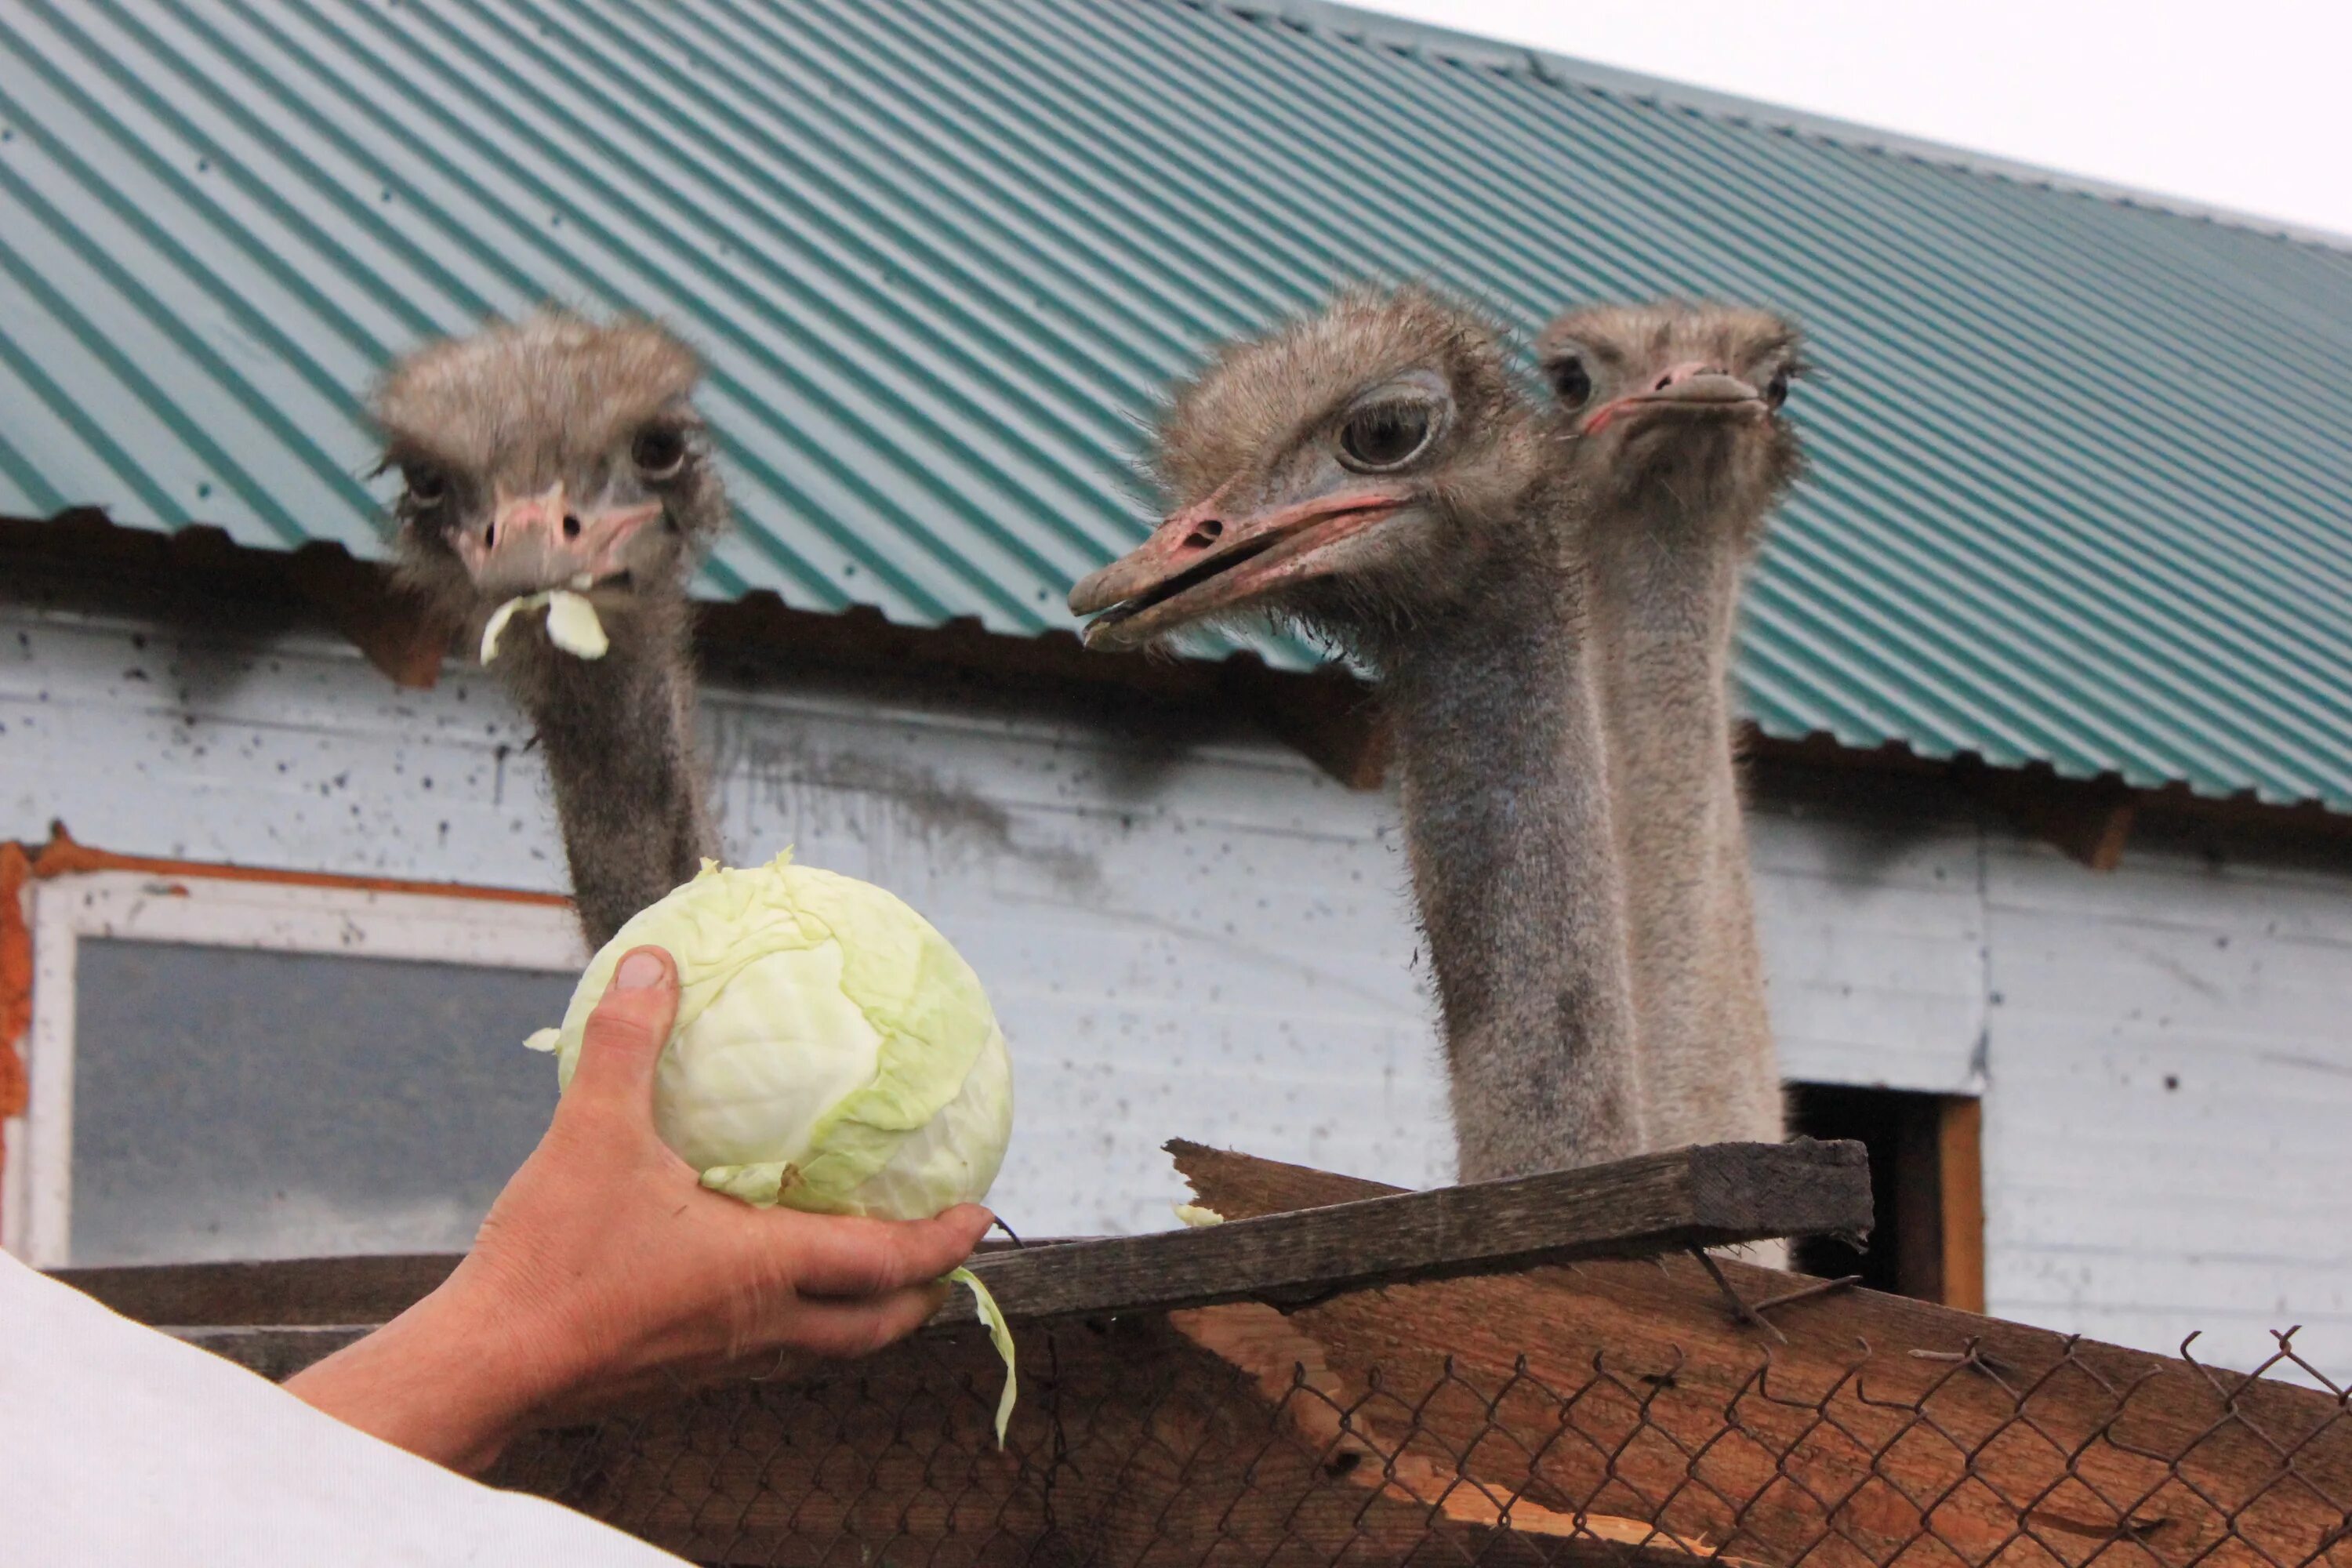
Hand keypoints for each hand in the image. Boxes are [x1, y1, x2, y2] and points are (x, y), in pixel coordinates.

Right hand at [287, 946, 992, 1470]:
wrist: (484, 1366)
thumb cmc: (552, 1259)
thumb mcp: (592, 1132)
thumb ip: (630, 1043)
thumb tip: (653, 964)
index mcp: (767, 1269)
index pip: (889, 1261)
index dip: (945, 1240)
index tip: (981, 1216)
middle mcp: (762, 1326)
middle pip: (876, 1327)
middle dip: (922, 1296)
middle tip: (943, 1260)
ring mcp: (723, 1363)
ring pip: (825, 1350)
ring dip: (864, 1317)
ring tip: (870, 1274)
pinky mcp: (681, 1378)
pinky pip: (768, 1357)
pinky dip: (799, 1326)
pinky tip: (762, 1289)